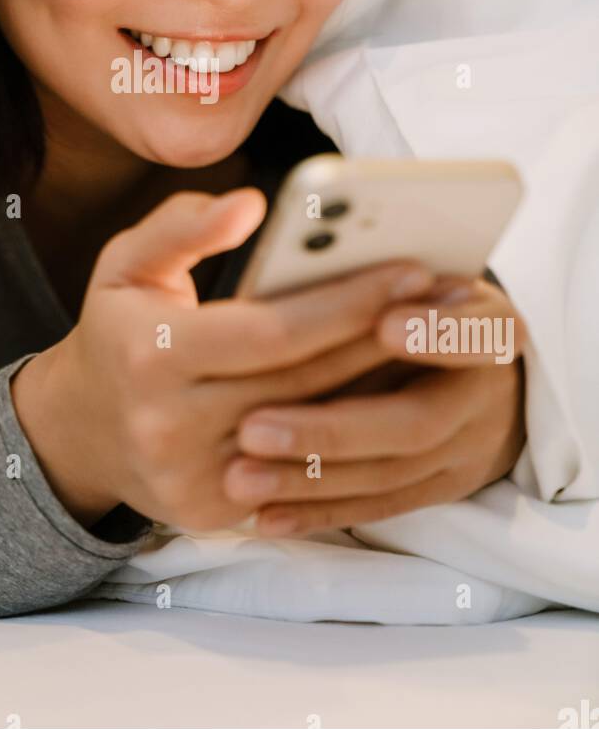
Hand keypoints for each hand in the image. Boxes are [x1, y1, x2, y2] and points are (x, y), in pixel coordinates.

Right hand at [11, 187, 435, 531]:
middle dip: (384, 338)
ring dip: (382, 387)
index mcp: (152, 355)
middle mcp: (170, 426)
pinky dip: (352, 435)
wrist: (79, 431)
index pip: (274, 332)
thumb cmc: (118, 332)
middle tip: (446, 300)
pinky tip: (393, 394)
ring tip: (436, 342)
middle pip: (306, 383)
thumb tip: (251, 203)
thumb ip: (181, 225)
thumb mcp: (127, 264)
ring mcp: (196, 478)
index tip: (412, 270)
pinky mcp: (216, 513)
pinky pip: (302, 473)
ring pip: (314, 433)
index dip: (349, 302)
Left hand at [226, 278, 527, 534]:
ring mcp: (468, 449)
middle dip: (330, 428)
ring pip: (386, 475)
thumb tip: (247, 212)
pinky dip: (319, 512)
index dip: (434, 331)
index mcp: (490, 320)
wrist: (480, 367)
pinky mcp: (440, 488)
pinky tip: (264, 517)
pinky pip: (377, 508)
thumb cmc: (415, 290)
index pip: (478, 332)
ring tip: (238, 474)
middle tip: (252, 426)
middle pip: (415, 423)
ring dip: (309, 479)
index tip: (383, 323)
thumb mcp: (410, 256)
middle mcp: (490, 391)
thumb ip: (357, 256)